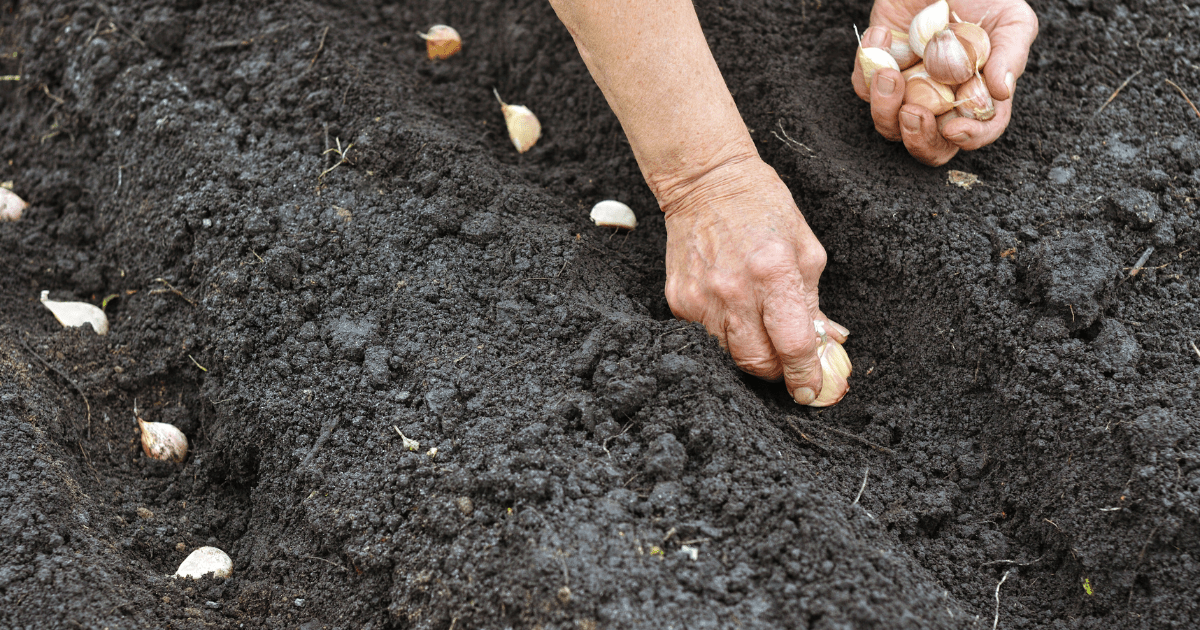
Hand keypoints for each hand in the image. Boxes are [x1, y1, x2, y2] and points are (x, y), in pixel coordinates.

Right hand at [659, 156, 848, 404]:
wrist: (704, 183)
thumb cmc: (762, 208)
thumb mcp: (805, 249)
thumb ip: (814, 302)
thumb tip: (829, 344)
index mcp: (773, 272)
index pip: (793, 344)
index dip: (805, 375)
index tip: (811, 389)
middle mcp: (733, 290)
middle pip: (757, 362)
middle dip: (778, 371)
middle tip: (788, 364)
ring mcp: (700, 298)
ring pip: (730, 356)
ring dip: (751, 353)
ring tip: (760, 330)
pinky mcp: (678, 301)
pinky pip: (706, 339)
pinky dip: (725, 335)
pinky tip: (733, 310)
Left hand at [851, 0, 1038, 165]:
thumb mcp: (1011, 20)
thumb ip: (1011, 54)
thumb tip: (1002, 91)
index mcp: (978, 96)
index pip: (978, 131)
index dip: (970, 138)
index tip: (955, 129)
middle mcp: (942, 101)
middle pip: (927, 146)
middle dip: (918, 139)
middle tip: (913, 114)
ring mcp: (908, 89)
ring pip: (888, 124)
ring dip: (884, 106)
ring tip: (889, 72)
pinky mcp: (879, 72)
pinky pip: (864, 85)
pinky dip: (868, 63)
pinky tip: (882, 32)